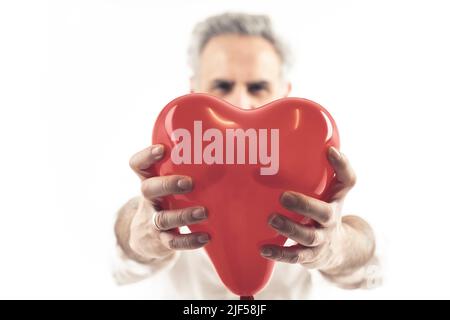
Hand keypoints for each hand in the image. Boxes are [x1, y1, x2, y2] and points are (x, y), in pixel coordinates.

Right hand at [126, 144, 209, 262]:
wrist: (146, 236)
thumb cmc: (167, 198)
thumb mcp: (169, 181)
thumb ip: (187, 166)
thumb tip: (229, 139)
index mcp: (150, 179)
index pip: (138, 164)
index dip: (147, 155)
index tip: (163, 149)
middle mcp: (149, 199)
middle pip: (148, 189)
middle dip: (168, 185)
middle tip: (189, 183)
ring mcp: (153, 220)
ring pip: (163, 218)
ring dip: (183, 215)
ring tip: (204, 212)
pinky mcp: (161, 240)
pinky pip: (173, 242)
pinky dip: (189, 240)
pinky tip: (206, 236)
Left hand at [260, 147, 360, 271]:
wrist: (338, 248)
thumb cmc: (325, 211)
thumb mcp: (331, 192)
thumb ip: (322, 171)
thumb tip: (313, 144)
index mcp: (335, 200)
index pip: (347, 181)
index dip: (342, 166)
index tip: (329, 151)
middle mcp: (330, 221)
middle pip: (323, 213)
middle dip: (304, 205)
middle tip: (283, 196)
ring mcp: (320, 241)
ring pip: (308, 237)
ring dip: (289, 228)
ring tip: (271, 219)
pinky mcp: (309, 256)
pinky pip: (294, 257)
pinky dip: (279, 254)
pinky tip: (262, 248)